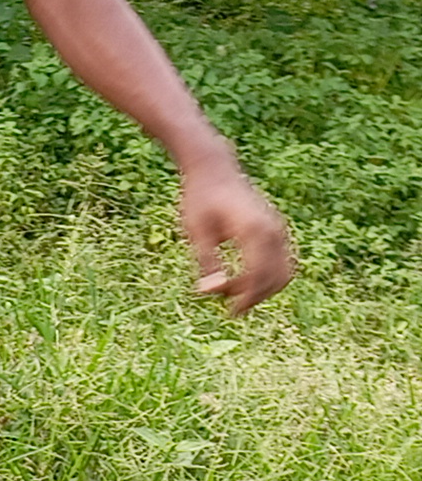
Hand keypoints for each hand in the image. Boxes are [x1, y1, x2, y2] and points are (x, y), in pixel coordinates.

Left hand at [179, 168, 293, 315]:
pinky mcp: (277, 228)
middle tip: (229, 306)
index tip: (228, 311)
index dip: (245, 297)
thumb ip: (206, 261)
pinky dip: (270, 276)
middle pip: (275, 277)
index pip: (257, 275)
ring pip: (284, 272)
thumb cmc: (200, 198)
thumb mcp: (195, 231)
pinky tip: (246, 280)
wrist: (213, 169)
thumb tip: (209, 292)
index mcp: (252, 230)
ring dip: (264, 288)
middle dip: (254, 296)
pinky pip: (283, 261)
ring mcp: (278, 228)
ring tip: (236, 294)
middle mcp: (273, 230)